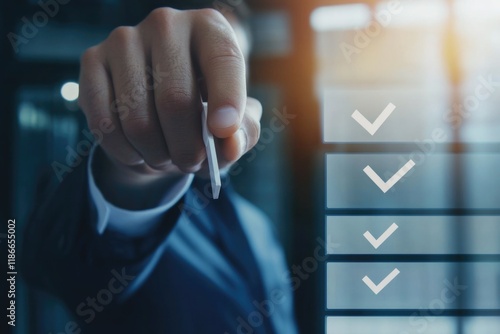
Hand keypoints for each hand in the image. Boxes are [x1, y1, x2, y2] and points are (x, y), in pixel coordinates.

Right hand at [78, 8, 260, 206]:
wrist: (158, 108)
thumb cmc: (204, 113)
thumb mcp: (235, 124)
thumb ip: (244, 133)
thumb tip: (229, 143)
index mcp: (210, 29)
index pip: (224, 60)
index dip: (227, 99)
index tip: (224, 132)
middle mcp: (166, 25)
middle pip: (175, 100)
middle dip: (187, 148)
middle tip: (192, 162)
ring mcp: (124, 39)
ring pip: (137, 120)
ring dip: (156, 155)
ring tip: (167, 156)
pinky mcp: (92, 60)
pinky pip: (105, 124)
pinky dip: (127, 152)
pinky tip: (139, 151)